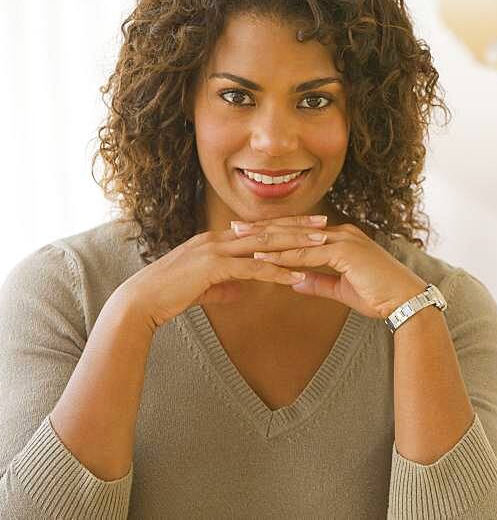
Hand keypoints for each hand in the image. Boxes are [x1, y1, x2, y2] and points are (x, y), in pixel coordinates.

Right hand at [116, 214, 333, 331]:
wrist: (141, 301)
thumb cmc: (169, 295)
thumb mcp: (202, 287)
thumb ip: (224, 285)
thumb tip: (241, 290)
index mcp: (217, 239)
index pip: (259, 228)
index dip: (286, 224)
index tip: (310, 223)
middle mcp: (219, 238)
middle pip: (267, 229)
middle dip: (298, 226)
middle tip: (326, 224)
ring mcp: (216, 250)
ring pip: (264, 244)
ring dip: (295, 244)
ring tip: (322, 245)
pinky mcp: (213, 267)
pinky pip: (252, 268)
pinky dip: (277, 271)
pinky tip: (296, 277)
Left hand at [231, 219, 427, 320]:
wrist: (406, 301)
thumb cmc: (380, 296)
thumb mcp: (343, 289)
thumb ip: (319, 282)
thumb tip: (295, 280)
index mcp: (341, 237)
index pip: (300, 231)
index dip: (273, 231)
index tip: (248, 233)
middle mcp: (341, 233)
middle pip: (293, 228)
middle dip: (262, 228)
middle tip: (234, 227)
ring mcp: (344, 239)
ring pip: (296, 238)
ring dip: (266, 239)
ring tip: (240, 240)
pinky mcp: (346, 252)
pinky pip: (307, 254)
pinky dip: (284, 256)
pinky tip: (263, 258)